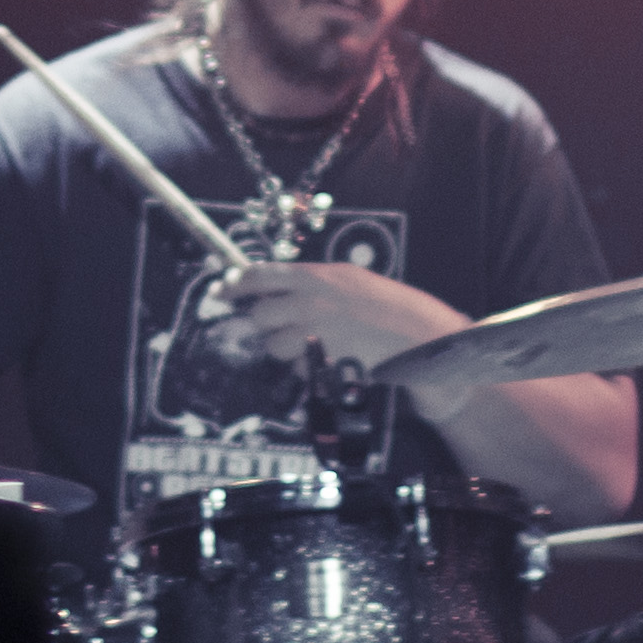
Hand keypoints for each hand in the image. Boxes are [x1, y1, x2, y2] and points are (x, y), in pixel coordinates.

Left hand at [203, 260, 468, 375]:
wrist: (423, 339)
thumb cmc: (392, 308)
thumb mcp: (354, 281)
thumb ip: (316, 284)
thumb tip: (277, 289)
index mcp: (319, 276)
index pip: (261, 274)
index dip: (235, 284)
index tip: (219, 291)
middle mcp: (313, 301)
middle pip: (260, 314)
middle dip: (261, 325)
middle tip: (271, 328)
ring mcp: (317, 332)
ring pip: (274, 345)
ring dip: (284, 349)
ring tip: (312, 344)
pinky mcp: (324, 361)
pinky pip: (297, 367)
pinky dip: (306, 367)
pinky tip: (329, 359)